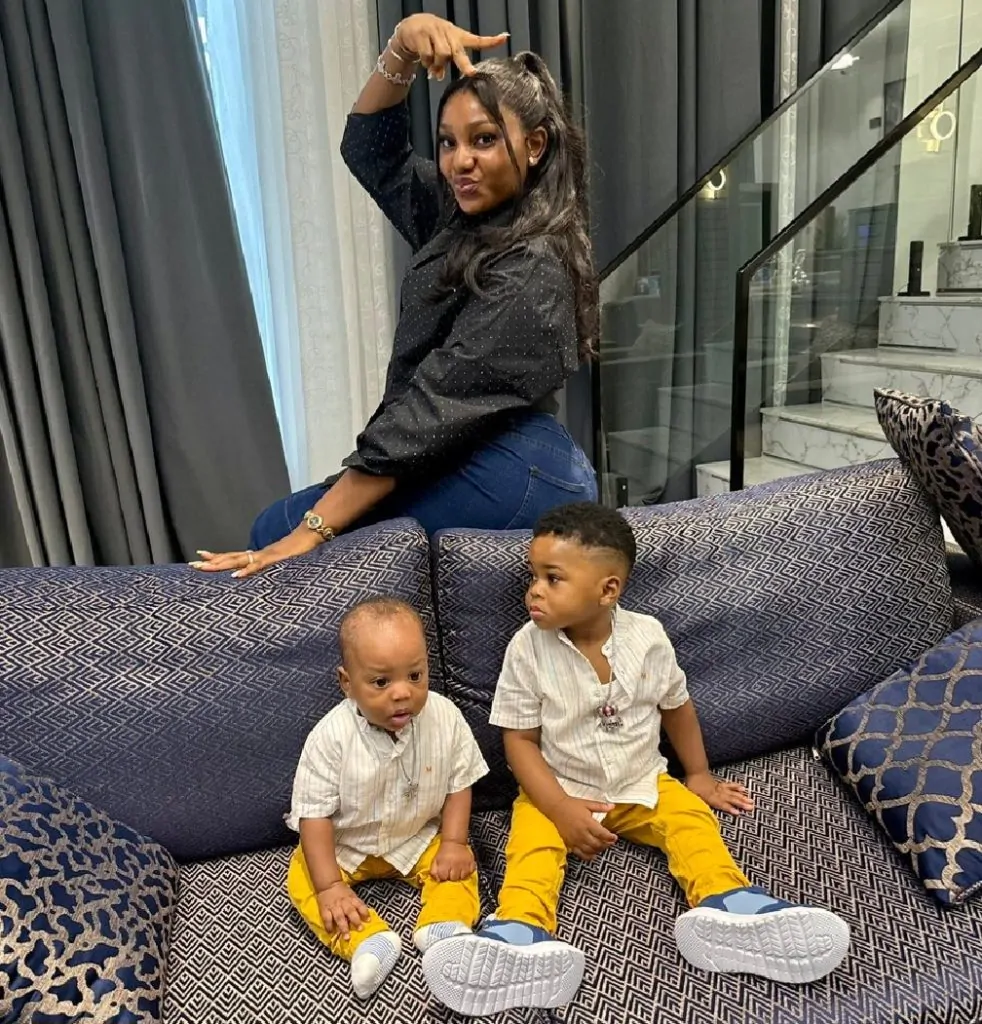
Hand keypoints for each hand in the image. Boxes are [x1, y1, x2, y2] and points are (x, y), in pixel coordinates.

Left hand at [188, 527, 321, 577]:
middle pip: (230, 558)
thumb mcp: (282, 561)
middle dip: (211, 562)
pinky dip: (246, 571)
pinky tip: (235, 576)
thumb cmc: (299, 549)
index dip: (217, 557)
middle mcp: (257, 554)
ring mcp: (265, 556)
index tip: (200, 556)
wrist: (311, 534)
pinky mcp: (275, 559)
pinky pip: (258, 565)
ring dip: (221, 565)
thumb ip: (272, 565)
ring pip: (239, 560)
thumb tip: (263, 571)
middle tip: (192, 564)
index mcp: (258, 555)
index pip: (233, 556)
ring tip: (205, 567)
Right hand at [316, 881, 370, 939]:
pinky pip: (327, 918)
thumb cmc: (342, 891)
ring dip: (343, 928)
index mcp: (351, 898)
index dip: (364, 912)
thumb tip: (363, 915)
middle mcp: (344, 903)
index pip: (360, 905)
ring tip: (346, 937)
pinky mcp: (325, 909)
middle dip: (355, 921)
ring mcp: (334, 906)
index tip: (368, 921)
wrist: (328, 884)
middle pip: (350, 912)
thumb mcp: (351, 894)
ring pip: (339, 917)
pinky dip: (329, 926)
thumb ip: (356, 904)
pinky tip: (331, 932)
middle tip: (360, 930)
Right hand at [394, 13, 508, 79]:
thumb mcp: (442, 52)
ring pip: (442, 55)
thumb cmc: (432, 41)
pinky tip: (425, 61)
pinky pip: (427, 55)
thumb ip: (444, 65)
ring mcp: (435, 31)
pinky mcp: (422, 34)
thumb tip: (438, 76)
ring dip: (437, 65)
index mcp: (458, 37)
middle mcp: (449, 33)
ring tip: (433, 68)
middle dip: (465, 64)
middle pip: (458, 51)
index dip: (491, 41)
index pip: (477, 40)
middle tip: (471, 73)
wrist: (412, 27)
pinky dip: (426, 62)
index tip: (505, 38)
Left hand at [430, 839, 475, 881]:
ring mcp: (464, 864)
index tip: (444, 874)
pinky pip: (471, 872)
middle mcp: (455, 865)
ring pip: (463, 877)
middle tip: (451, 872)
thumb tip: (437, 880)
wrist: (454, 841)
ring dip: (460, 875)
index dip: (443, 877)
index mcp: (445, 864)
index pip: (444, 878)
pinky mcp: (471, 862)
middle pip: (454, 879)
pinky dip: (468, 872)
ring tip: (457, 871)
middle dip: (451, 877)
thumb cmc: (444, 852)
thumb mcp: (435, 860)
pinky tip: (464, 869)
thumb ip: (434, 871)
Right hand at [551, 798, 616, 861]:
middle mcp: (582, 833)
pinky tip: (592, 854)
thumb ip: (601, 806)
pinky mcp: (569, 843)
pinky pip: (580, 854)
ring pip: (590, 850)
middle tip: (609, 842)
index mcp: (587, 823)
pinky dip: (588, 856)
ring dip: (598, 850)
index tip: (614, 837)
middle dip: (606, 844)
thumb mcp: (588, 804)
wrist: (556, 808)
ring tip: (602, 846)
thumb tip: (613, 806)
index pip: (602, 834)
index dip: (610, 838)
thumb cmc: (572, 805)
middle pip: (597, 844)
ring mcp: (575, 840)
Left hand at [686, 772, 754, 815]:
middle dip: (741, 804)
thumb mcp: (692, 795)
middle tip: (751, 807)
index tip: (738, 813)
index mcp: (711, 797)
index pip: (721, 804)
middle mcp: (718, 793)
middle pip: (731, 799)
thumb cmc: (692, 784)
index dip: (729, 809)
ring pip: (732, 793)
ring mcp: (720, 788)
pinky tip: (743, 788)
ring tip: (751, 801)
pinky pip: (730, 786)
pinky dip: (736, 787)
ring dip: (742, 797)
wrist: (695, 770)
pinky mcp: (720, 784)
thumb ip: (697, 803)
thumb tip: (699, 810)